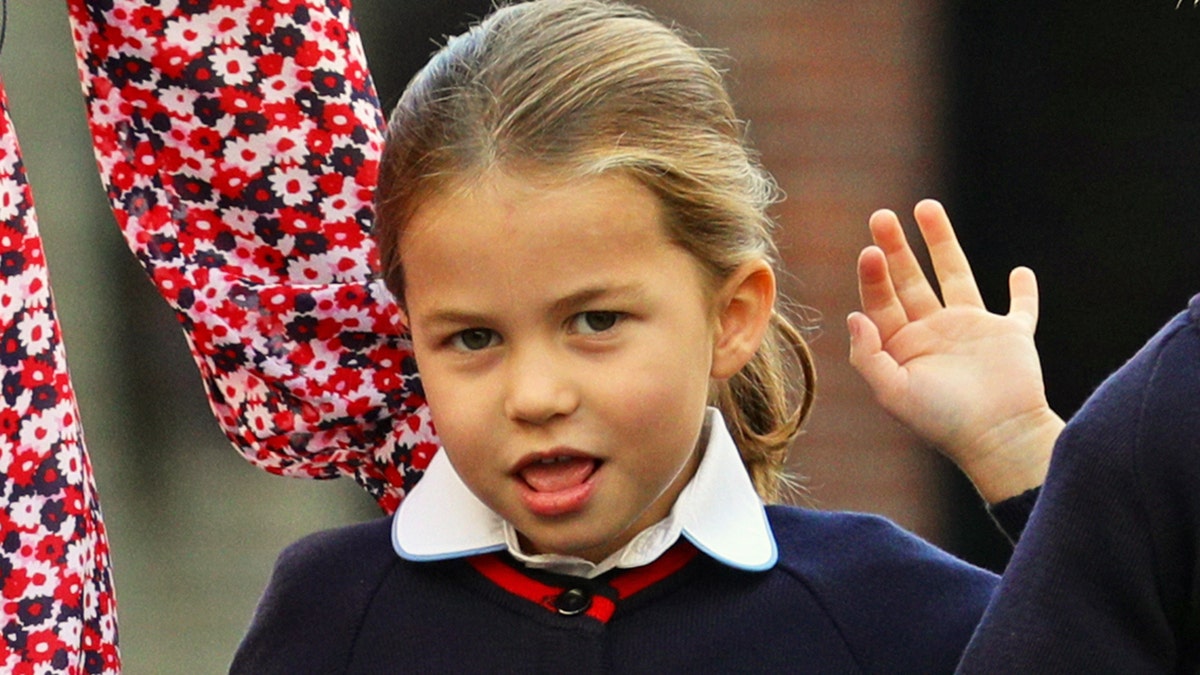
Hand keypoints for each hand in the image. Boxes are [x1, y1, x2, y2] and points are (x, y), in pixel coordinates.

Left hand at [848, 199, 1061, 502]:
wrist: (996, 439)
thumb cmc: (941, 421)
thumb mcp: (894, 393)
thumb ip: (869, 356)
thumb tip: (854, 315)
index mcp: (903, 347)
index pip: (881, 301)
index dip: (873, 276)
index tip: (870, 251)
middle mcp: (934, 334)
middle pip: (910, 280)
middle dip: (896, 248)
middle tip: (881, 216)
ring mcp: (973, 332)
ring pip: (956, 276)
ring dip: (942, 243)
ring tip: (927, 207)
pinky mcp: (1012, 337)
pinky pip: (1021, 308)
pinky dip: (1023, 291)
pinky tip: (1020, 271)